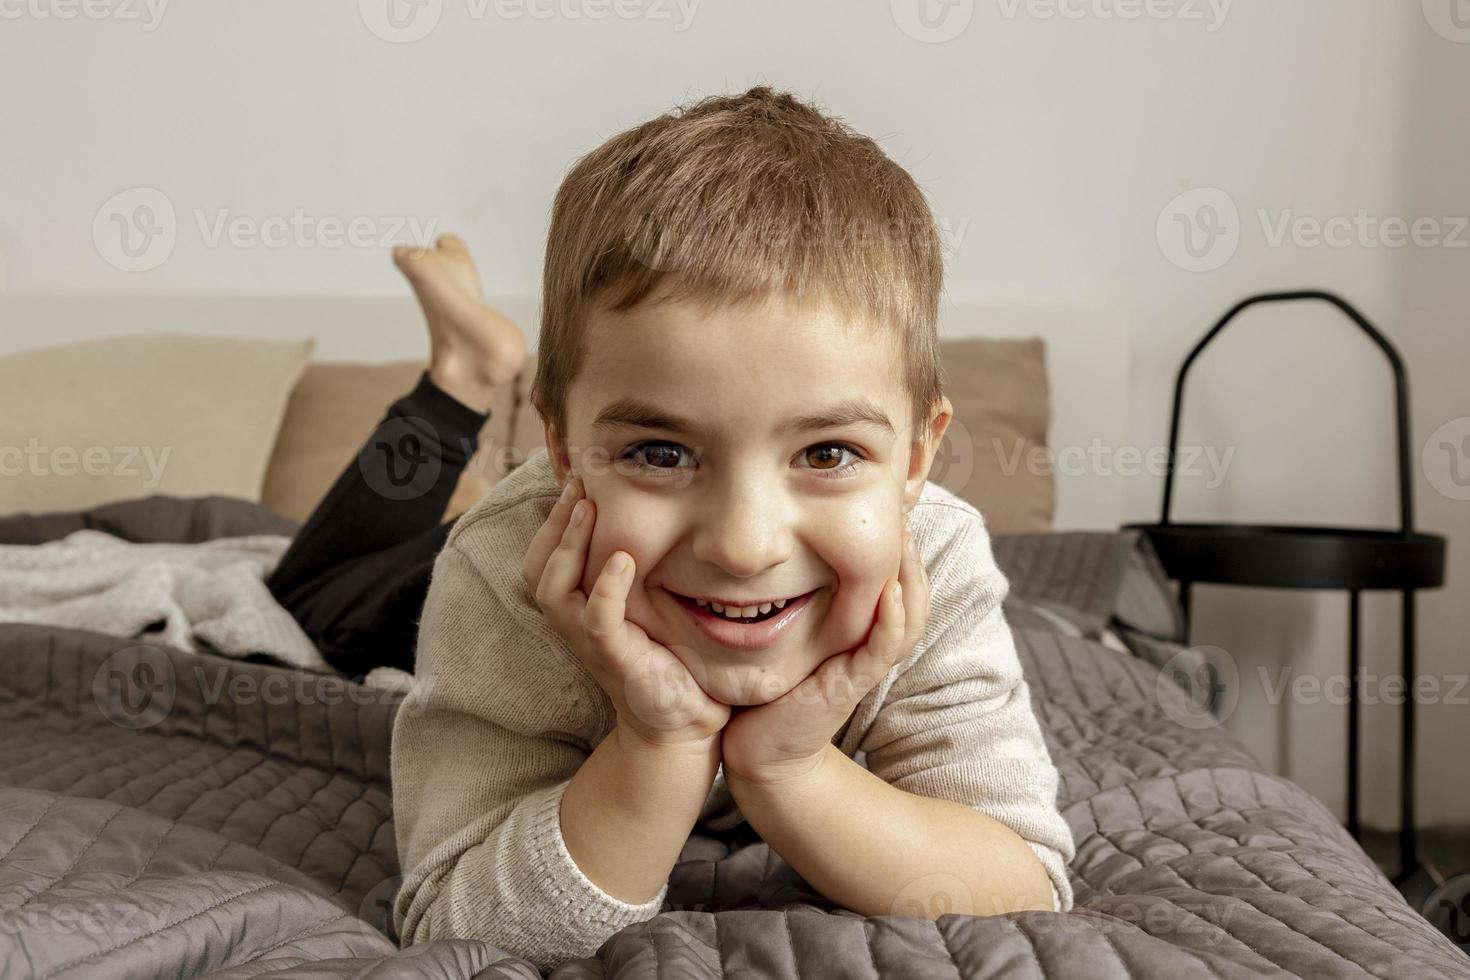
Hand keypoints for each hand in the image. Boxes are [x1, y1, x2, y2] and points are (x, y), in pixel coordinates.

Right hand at [522, 479, 730, 747]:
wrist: (684, 720)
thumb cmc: (669, 658)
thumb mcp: (647, 606)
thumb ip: (637, 569)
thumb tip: (650, 517)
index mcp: (578, 609)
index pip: (544, 558)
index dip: (553, 520)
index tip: (576, 481)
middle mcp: (575, 624)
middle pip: (538, 568)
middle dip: (555, 522)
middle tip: (578, 483)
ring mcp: (591, 642)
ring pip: (555, 590)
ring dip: (570, 545)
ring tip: (588, 509)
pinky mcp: (616, 658)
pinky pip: (597, 619)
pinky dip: (605, 588)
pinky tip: (623, 559)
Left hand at [721, 525, 930, 784]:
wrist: (759, 749)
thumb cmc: (769, 686)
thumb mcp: (785, 628)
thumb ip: (791, 593)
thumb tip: (775, 544)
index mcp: (860, 629)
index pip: (894, 578)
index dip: (897, 542)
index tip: (887, 500)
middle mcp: (870, 644)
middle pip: (914, 590)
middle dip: (910, 548)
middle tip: (903, 506)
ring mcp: (865, 664)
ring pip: (909, 615)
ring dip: (909, 575)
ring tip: (905, 537)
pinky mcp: (853, 683)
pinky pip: (884, 647)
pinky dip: (891, 617)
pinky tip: (890, 591)